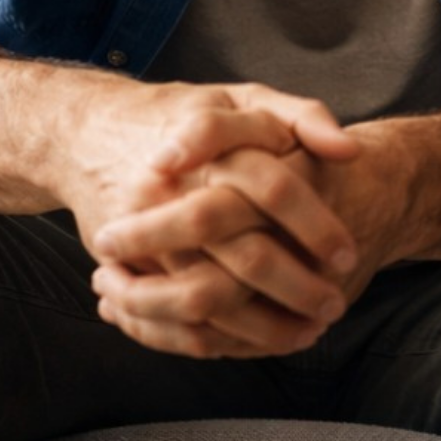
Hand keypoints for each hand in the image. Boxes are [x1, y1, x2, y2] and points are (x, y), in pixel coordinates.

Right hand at [51, 82, 365, 356]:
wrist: (90, 132)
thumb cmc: (185, 117)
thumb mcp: (244, 99)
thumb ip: (302, 115)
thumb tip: (351, 151)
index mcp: (212, 145)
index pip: (274, 187)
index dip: (316, 224)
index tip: (348, 255)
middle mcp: (175, 190)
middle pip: (245, 253)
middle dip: (296, 287)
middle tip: (334, 306)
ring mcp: (145, 234)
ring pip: (208, 297)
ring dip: (265, 326)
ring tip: (308, 332)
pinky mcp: (125, 266)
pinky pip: (173, 319)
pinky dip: (219, 339)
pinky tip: (260, 340)